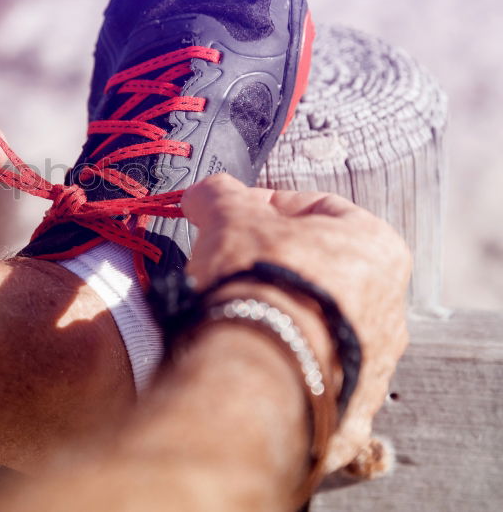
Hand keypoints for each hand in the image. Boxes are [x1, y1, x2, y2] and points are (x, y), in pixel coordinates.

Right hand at [181, 173, 409, 470]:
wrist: (260, 372)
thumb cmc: (259, 284)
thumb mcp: (230, 217)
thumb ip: (220, 196)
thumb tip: (205, 194)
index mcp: (377, 247)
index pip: (317, 208)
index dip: (264, 206)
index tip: (230, 216)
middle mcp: (389, 305)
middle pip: (317, 268)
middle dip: (269, 263)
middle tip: (226, 265)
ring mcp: (373, 361)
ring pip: (314, 321)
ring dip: (276, 312)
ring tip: (229, 312)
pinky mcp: (350, 403)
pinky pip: (310, 369)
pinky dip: (280, 358)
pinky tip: (245, 351)